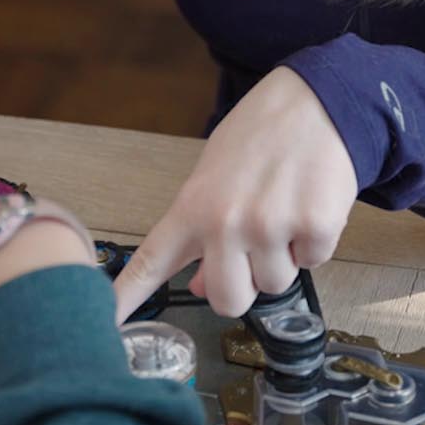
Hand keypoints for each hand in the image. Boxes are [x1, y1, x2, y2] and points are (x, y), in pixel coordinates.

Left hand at [112, 67, 357, 319]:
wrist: (316, 100)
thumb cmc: (261, 134)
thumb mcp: (216, 177)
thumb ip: (202, 231)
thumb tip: (199, 284)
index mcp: (193, 208)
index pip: (151, 263)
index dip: (127, 298)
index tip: (108, 324)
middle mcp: (227, 222)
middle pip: (228, 300)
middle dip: (244, 284)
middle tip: (254, 248)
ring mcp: (272, 226)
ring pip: (275, 283)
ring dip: (283, 257)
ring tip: (284, 209)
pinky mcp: (316, 226)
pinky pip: (314, 261)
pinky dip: (315, 241)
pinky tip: (309, 202)